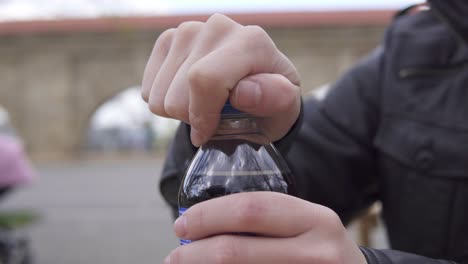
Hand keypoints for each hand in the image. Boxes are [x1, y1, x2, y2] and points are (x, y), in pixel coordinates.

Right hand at [141, 14, 300, 146]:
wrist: (254, 91)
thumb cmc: (270, 102)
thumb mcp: (284, 108)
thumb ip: (273, 99)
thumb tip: (243, 92)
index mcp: (250, 41)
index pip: (205, 79)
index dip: (201, 116)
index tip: (208, 133)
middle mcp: (218, 27)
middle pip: (178, 91)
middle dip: (193, 117)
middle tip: (215, 117)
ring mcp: (189, 31)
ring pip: (159, 93)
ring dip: (179, 110)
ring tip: (205, 105)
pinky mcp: (168, 40)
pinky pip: (149, 88)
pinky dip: (165, 101)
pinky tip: (188, 95)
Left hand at [164, 192, 366, 263]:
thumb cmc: (320, 249)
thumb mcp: (305, 225)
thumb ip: (267, 219)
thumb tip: (202, 223)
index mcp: (316, 219)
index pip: (250, 210)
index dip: (208, 216)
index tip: (182, 224)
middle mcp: (317, 251)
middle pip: (235, 251)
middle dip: (195, 252)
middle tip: (175, 255)